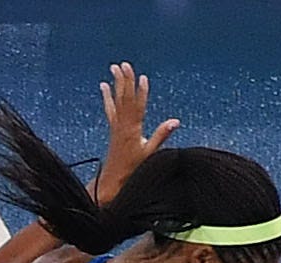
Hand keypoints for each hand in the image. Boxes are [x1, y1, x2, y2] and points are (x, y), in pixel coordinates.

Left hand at [97, 63, 178, 199]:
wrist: (113, 180)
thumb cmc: (133, 169)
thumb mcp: (150, 153)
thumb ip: (162, 135)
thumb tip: (176, 121)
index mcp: (133, 130)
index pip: (138, 106)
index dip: (141, 91)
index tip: (143, 78)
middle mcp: (123, 125)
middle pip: (125, 98)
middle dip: (125, 80)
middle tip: (125, 64)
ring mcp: (116, 126)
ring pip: (116, 100)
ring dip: (116, 83)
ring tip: (114, 67)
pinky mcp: (112, 128)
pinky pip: (109, 109)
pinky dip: (107, 97)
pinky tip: (104, 86)